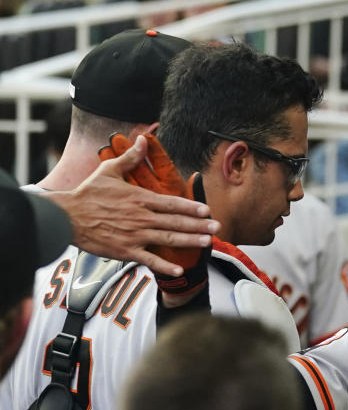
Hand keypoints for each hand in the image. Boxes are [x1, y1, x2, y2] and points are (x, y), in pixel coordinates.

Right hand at [98, 133, 210, 295]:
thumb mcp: (109, 170)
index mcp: (140, 198)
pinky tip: (180, 270)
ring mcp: (134, 235)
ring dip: (189, 241)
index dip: (191, 207)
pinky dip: (164, 266)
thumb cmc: (88, 193)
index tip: (207, 210)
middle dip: (199, 225)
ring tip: (207, 242)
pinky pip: (148, 259)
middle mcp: (141, 217)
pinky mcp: (125, 251)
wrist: (66, 217)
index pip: (171, 203)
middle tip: (217, 227)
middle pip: (176, 222)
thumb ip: (131, 157)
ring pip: (167, 239)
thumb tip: (144, 139)